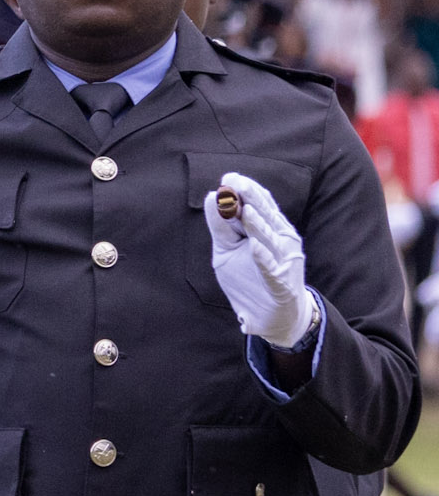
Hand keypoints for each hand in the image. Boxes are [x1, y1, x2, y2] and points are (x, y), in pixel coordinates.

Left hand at [203, 172, 317, 348]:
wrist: (275, 318)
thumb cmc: (251, 277)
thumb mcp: (228, 249)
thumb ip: (221, 226)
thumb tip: (212, 196)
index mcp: (270, 229)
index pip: (260, 204)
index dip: (246, 190)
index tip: (229, 177)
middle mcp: (281, 242)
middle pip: (265, 217)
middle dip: (251, 199)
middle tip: (236, 183)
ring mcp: (283, 263)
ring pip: (269, 240)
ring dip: (257, 225)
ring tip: (246, 211)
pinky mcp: (281, 285)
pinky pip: (271, 270)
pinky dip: (263, 258)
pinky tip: (254, 247)